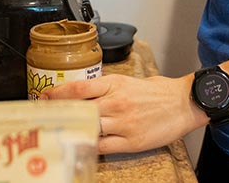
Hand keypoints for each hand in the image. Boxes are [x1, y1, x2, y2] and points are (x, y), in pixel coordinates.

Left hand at [40, 74, 207, 154]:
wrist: (183, 103)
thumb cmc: (158, 92)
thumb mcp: (128, 81)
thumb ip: (106, 88)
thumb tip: (84, 95)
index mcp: (114, 84)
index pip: (78, 88)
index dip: (57, 94)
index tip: (45, 98)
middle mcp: (116, 102)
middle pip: (79, 109)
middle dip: (61, 114)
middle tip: (47, 118)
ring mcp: (123, 123)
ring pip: (89, 128)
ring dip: (75, 130)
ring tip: (63, 133)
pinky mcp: (131, 141)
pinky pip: (103, 146)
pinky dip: (91, 146)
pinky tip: (84, 145)